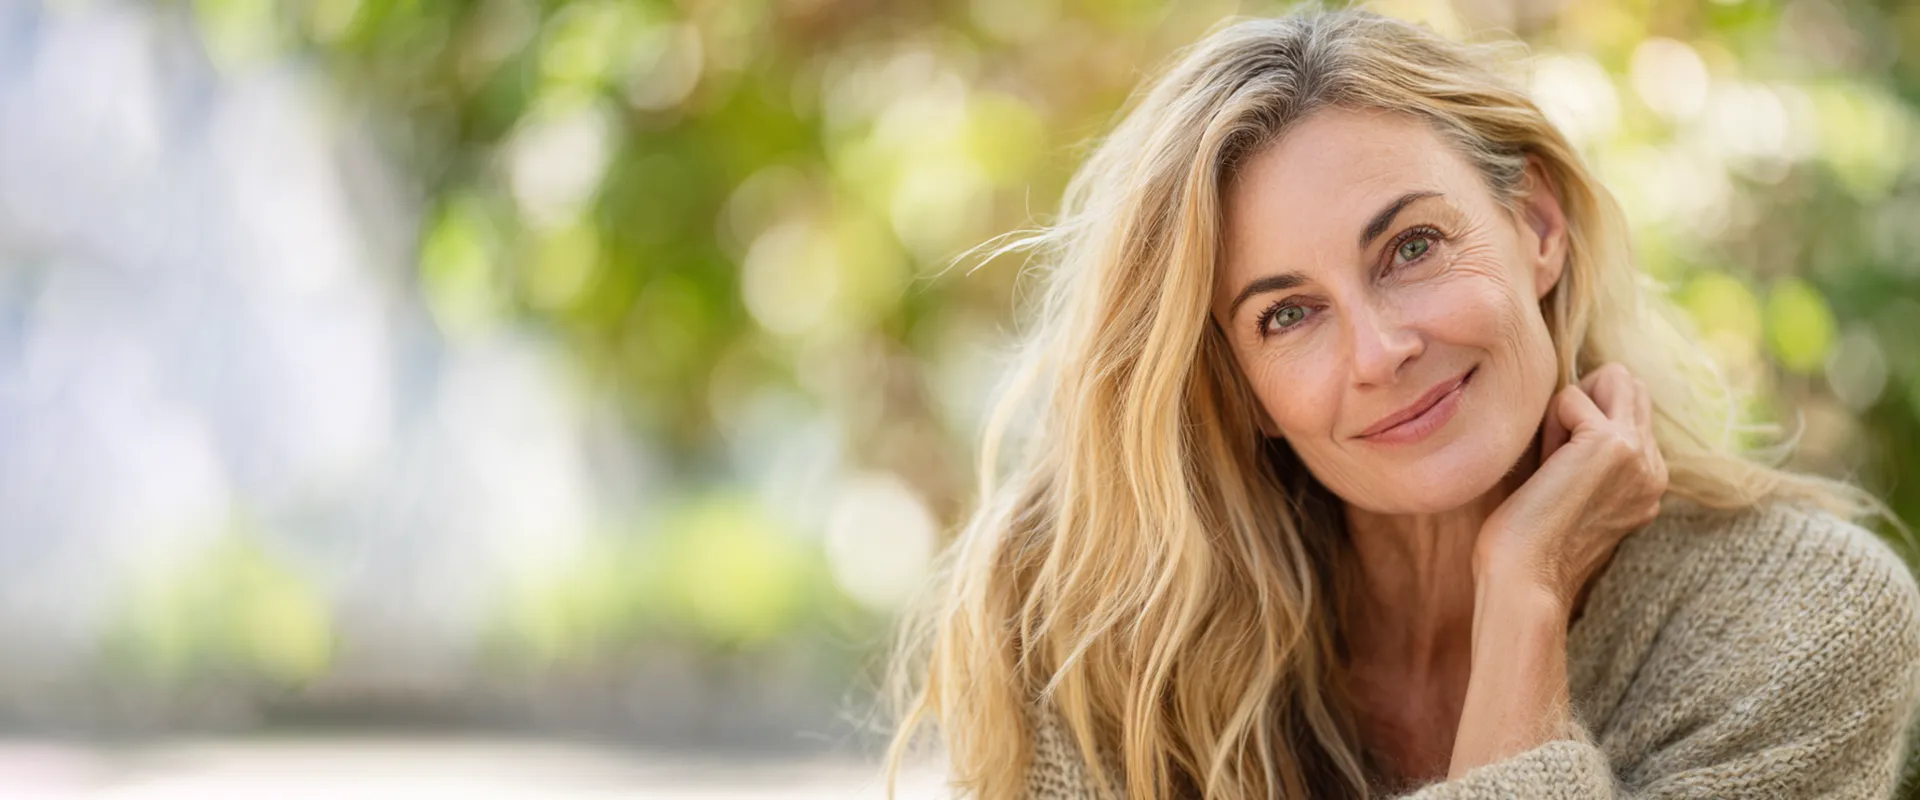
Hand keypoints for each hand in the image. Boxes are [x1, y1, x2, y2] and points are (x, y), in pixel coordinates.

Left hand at [1473, 363, 1668, 613]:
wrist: (1525, 582)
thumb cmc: (1528, 542)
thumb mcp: (1572, 492)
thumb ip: (1585, 455)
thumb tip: (1571, 402)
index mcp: (1649, 481)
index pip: (1630, 406)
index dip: (1582, 419)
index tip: (1559, 470)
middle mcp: (1654, 467)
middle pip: (1627, 383)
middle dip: (1582, 401)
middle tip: (1553, 455)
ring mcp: (1640, 454)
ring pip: (1611, 378)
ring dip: (1568, 409)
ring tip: (1551, 460)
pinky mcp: (1613, 445)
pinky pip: (1572, 396)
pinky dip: (1549, 423)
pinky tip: (1544, 469)